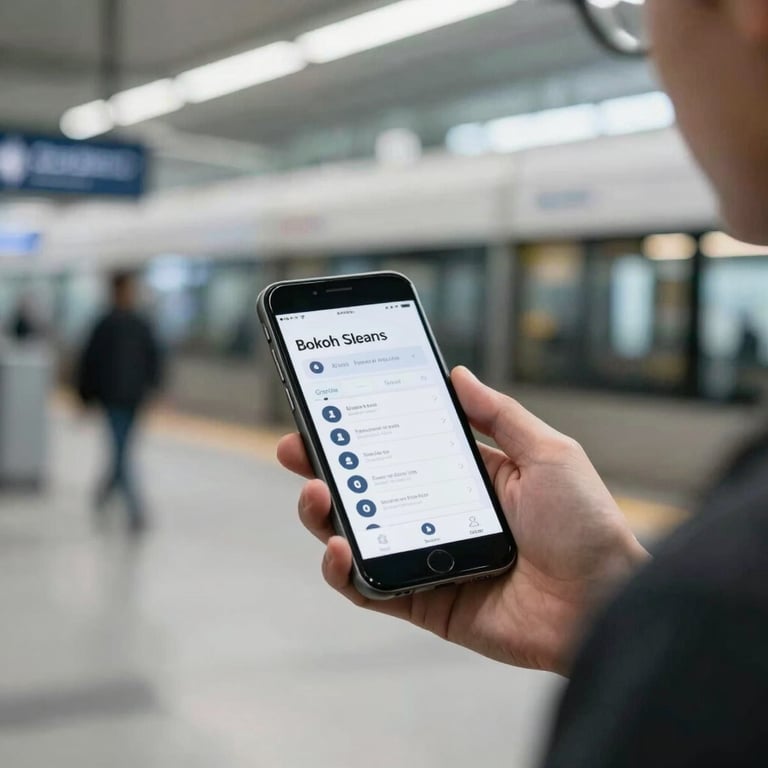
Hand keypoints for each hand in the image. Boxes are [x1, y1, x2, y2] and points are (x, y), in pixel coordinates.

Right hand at [278, 367, 648, 674]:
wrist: (607, 602)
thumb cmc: (587, 525)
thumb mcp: (548, 453)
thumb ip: (499, 415)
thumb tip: (458, 374)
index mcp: (468, 478)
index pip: (401, 448)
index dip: (364, 431)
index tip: (329, 410)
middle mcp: (441, 516)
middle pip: (369, 489)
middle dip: (327, 467)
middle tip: (296, 448)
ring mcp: (429, 559)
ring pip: (360, 535)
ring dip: (325, 514)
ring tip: (316, 493)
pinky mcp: (425, 602)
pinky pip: (371, 587)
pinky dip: (344, 570)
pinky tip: (338, 546)